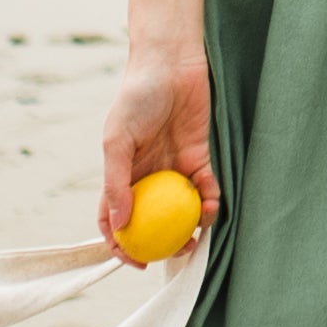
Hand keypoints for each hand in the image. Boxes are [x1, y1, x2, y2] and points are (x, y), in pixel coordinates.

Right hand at [97, 50, 214, 255]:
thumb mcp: (117, 139)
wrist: (172, 64)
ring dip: (192, 228)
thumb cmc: (137, 97)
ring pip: (183, 211)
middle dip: (164, 245)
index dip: (120, 245)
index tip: (136, 263)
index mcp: (122, 174)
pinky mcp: (202, 158)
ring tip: (196, 234)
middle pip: (154, 221)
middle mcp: (148, 177)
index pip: (116, 218)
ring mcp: (175, 170)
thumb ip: (116, 181)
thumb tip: (119, 224)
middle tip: (177, 254)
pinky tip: (210, 204)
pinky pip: (207, 189)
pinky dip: (210, 202)